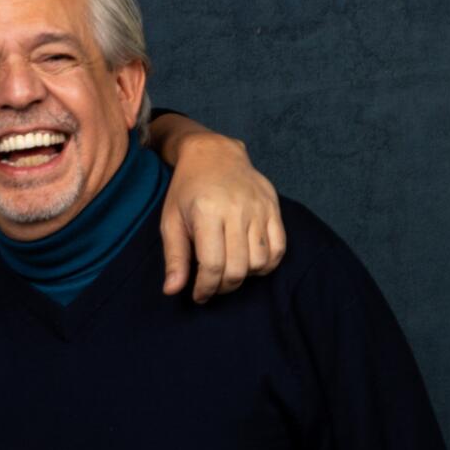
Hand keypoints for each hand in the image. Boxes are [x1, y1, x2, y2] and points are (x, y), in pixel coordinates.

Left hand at [161, 130, 284, 302]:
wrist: (213, 154)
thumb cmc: (187, 190)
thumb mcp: (171, 221)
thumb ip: (174, 257)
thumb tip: (172, 290)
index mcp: (207, 212)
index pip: (213, 266)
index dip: (205, 288)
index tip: (199, 295)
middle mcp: (236, 210)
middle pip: (238, 269)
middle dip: (223, 287)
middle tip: (212, 286)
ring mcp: (259, 208)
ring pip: (260, 262)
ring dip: (245, 277)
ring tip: (228, 272)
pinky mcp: (273, 207)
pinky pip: (279, 248)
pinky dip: (267, 264)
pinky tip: (250, 264)